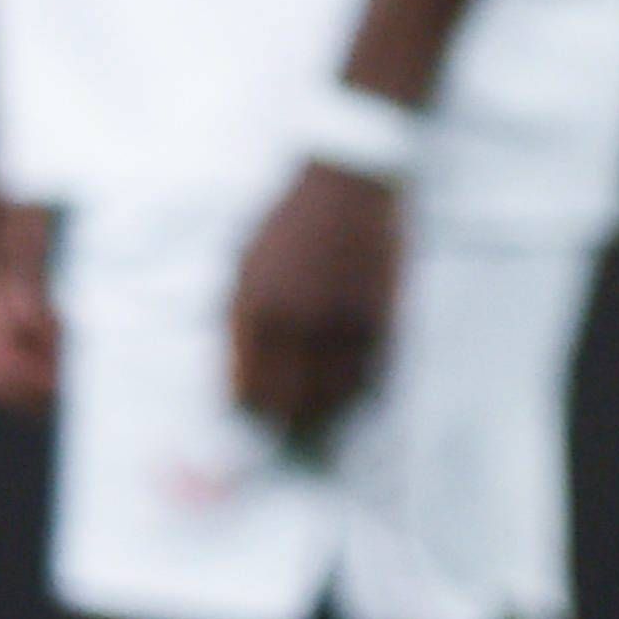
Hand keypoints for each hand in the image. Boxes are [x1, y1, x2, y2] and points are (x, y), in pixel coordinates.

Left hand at [228, 158, 404, 444]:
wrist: (346, 180)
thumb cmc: (288, 220)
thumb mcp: (242, 262)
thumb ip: (238, 320)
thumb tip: (239, 379)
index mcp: (252, 305)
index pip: (245, 387)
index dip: (247, 415)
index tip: (250, 426)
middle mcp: (295, 321)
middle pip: (288, 403)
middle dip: (285, 426)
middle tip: (287, 438)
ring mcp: (340, 323)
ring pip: (333, 398)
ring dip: (326, 416)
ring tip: (321, 424)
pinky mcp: (380, 320)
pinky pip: (371, 379)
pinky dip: (360, 396)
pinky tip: (353, 398)